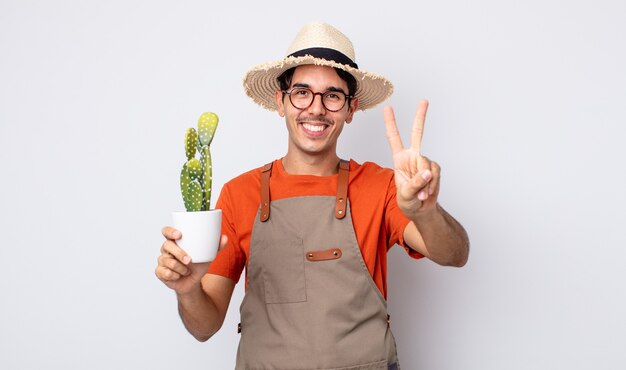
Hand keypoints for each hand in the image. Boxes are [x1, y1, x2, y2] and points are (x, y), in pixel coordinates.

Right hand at [155, 226, 227, 294]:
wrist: (193, 282)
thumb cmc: (198, 265)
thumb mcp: (208, 255)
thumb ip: (216, 246)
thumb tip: (225, 238)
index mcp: (176, 241)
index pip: (166, 231)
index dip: (170, 231)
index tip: (179, 235)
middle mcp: (166, 249)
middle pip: (167, 246)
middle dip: (179, 253)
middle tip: (189, 260)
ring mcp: (162, 260)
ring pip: (168, 261)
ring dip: (180, 268)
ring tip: (187, 271)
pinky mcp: (160, 272)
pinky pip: (165, 273)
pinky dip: (175, 276)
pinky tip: (179, 276)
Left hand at [384, 99, 440, 216]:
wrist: (422, 210)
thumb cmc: (408, 201)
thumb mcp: (406, 194)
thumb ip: (415, 183)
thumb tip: (427, 172)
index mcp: (399, 159)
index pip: (394, 138)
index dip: (391, 123)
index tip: (388, 108)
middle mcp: (412, 157)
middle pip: (418, 133)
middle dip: (420, 117)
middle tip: (424, 100)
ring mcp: (424, 162)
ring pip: (427, 165)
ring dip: (425, 183)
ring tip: (421, 194)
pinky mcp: (435, 169)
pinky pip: (435, 174)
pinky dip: (432, 186)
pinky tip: (428, 193)